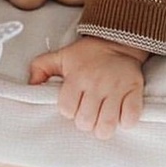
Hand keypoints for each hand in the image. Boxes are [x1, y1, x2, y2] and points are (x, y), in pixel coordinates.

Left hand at [28, 35, 146, 138]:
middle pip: (85, 121)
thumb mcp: (61, 56)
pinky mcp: (134, 91)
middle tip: (89, 112)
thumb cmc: (87, 54)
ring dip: (103, 126)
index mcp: (77, 76)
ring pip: (106, 125)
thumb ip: (41, 68)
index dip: (69, 111)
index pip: (67, 109)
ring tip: (102, 118)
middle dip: (85, 121)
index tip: (74, 104)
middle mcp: (96, 83)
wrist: (118, 40)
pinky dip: (125, 121)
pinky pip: (130, 118)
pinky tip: (120, 114)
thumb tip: (31, 86)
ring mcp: (116, 88)